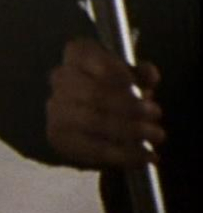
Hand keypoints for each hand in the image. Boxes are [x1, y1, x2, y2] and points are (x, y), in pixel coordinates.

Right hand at [45, 38, 163, 168]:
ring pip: (92, 120)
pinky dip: (124, 155)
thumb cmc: (112, 90)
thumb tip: (150, 75)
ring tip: (156, 135)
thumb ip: (141, 74)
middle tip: (156, 113)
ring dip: (129, 130)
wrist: (81, 119)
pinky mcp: (59, 138)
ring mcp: (56, 109)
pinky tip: (145, 157)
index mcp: (77, 55)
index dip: (115, 71)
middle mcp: (60, 79)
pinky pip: (93, 148)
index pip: (86, 55)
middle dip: (128, 105)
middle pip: (92, 92)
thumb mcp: (130, 76)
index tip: (142, 86)